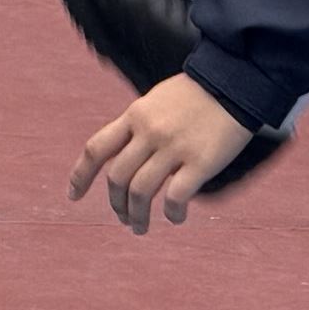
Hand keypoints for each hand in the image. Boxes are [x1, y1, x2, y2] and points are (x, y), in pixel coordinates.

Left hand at [71, 75, 255, 233]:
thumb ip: (138, 126)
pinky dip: (171, 213)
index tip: (73, 196)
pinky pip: (175, 196)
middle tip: (124, 218)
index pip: (96, 149)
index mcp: (135, 116)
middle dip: (116, 204)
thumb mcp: (156, 100)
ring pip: (141, 191)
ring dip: (137, 216)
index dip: (80, 176)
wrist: (235, 81)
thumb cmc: (196, 93)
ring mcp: (174, 147)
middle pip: (117, 177)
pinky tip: (175, 218)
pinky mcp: (200, 161)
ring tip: (140, 227)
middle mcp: (149, 132)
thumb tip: (124, 156)